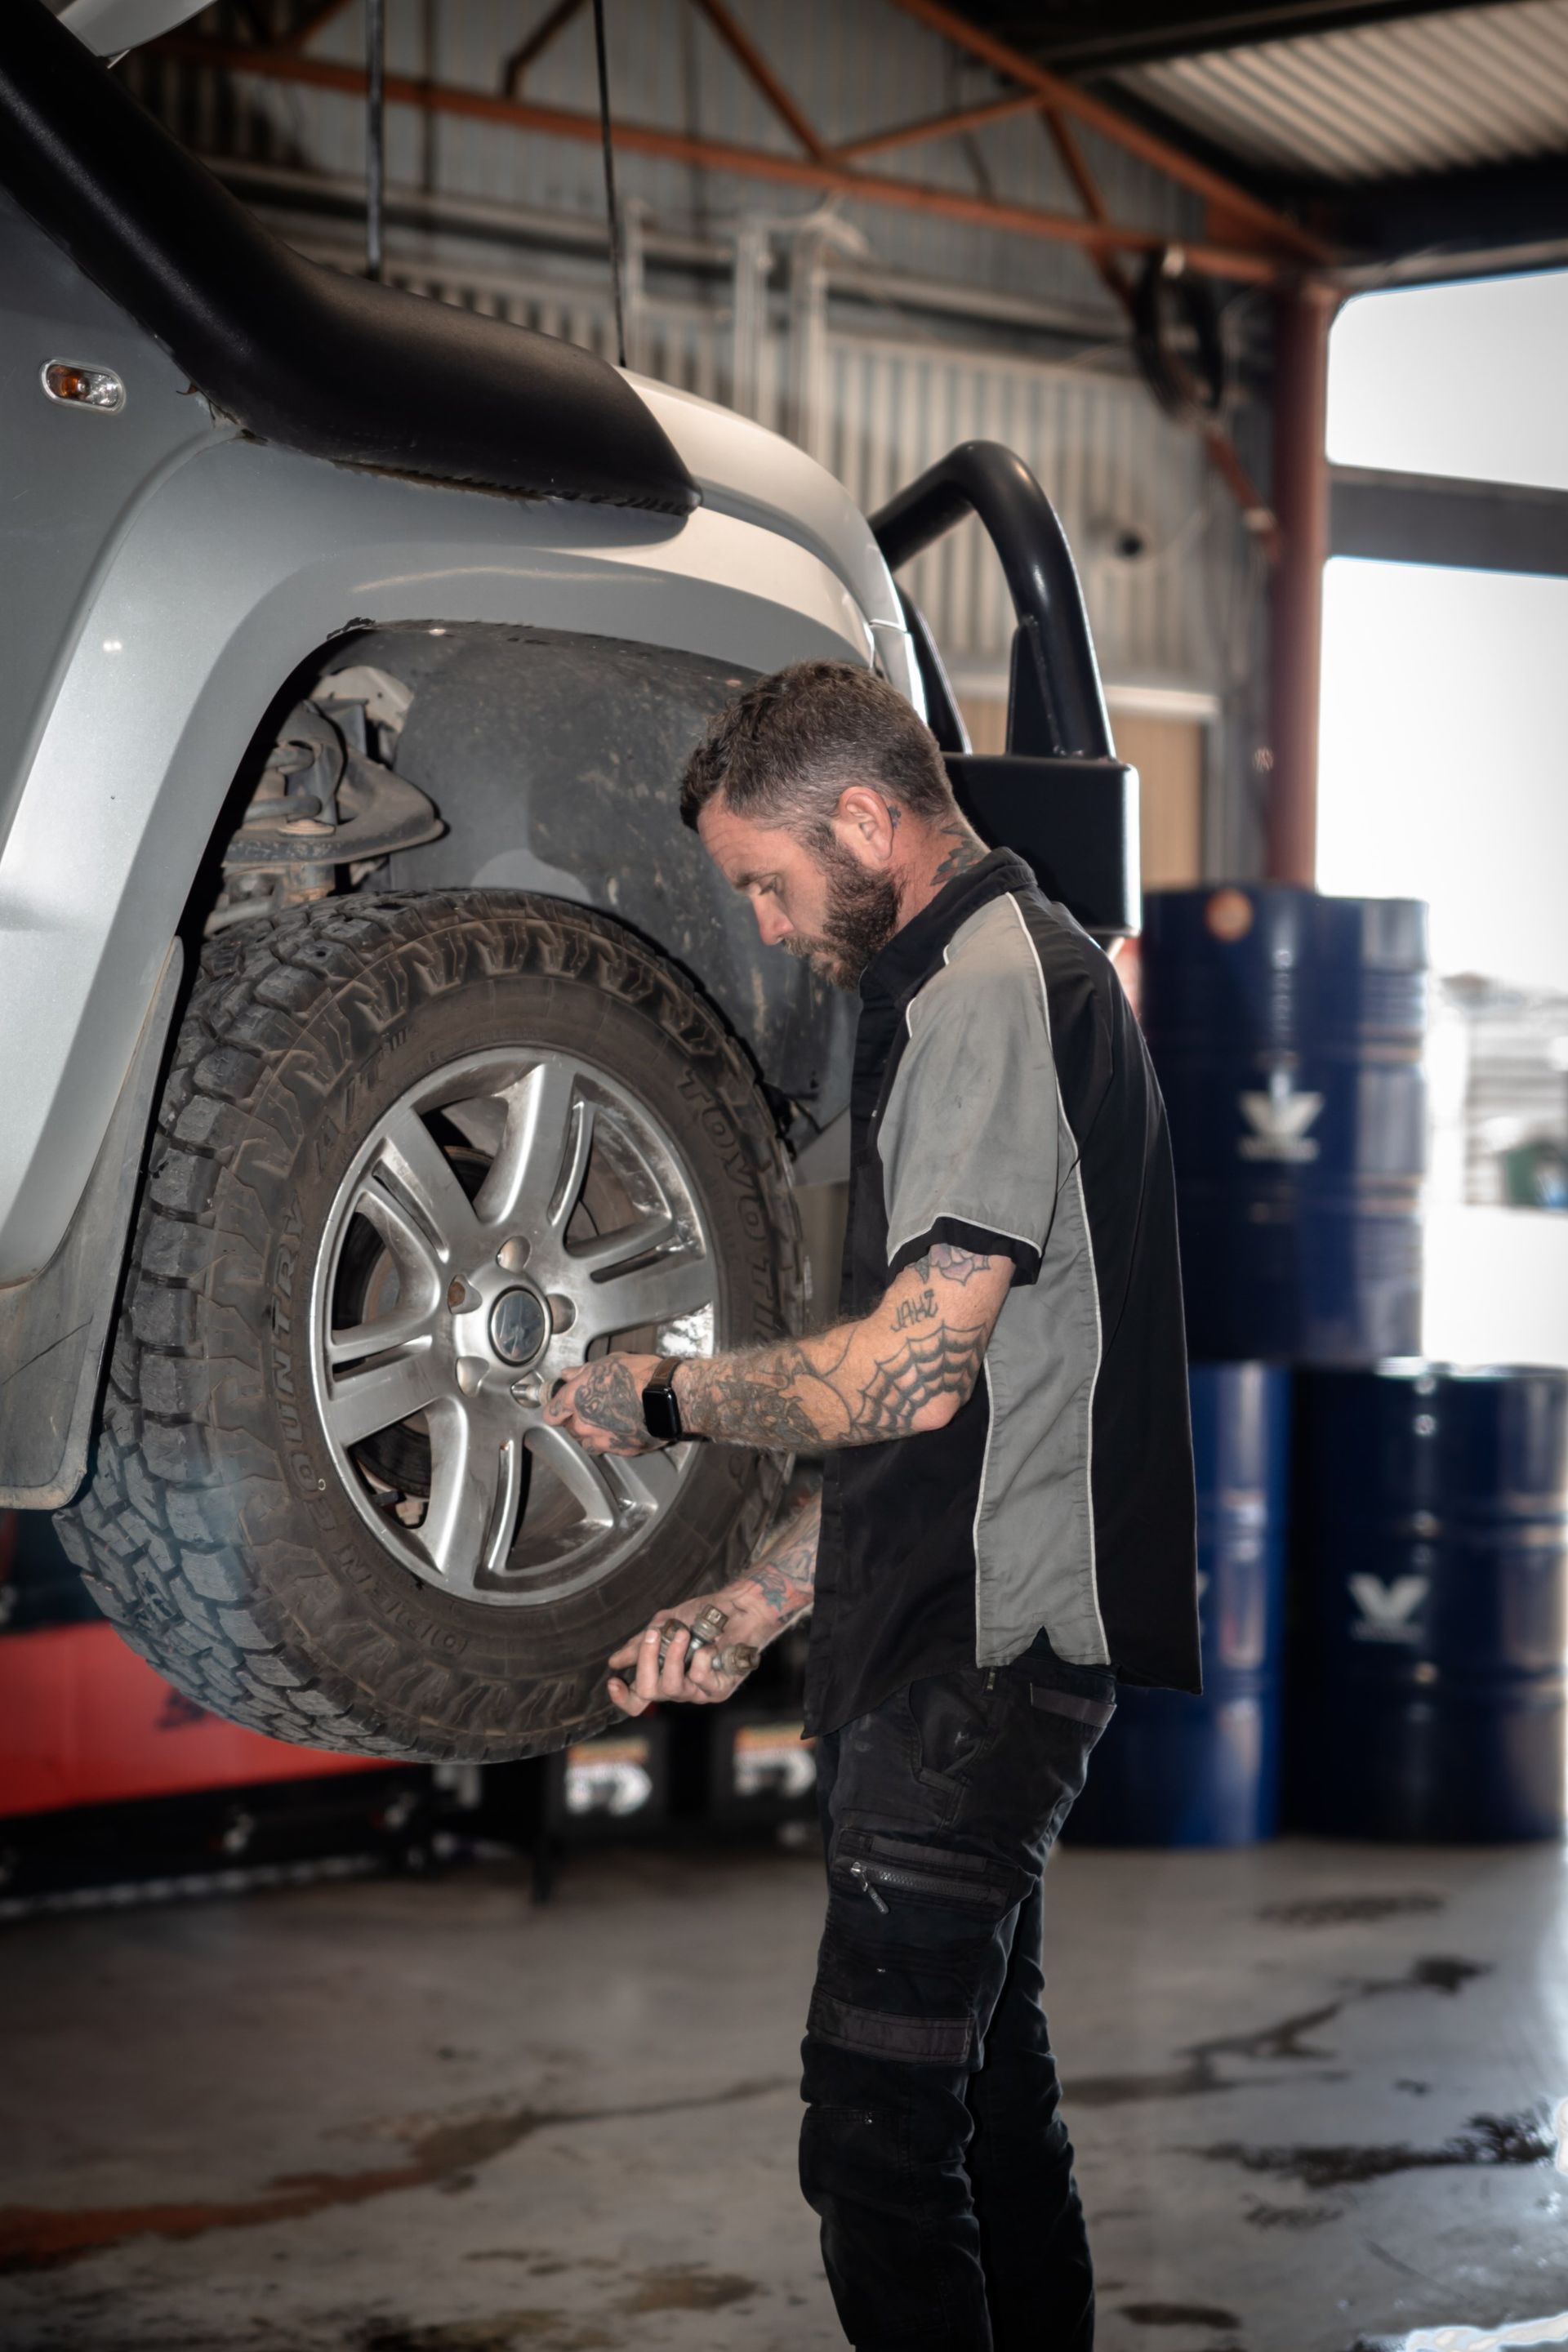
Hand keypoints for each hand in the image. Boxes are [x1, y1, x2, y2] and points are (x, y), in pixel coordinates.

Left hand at [545, 1352, 665, 1454]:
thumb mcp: (608, 1363)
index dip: (556, 1409)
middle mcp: (583, 1422)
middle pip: (569, 1428)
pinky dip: (609, 1442)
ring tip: (608, 1421)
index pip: (551, 1413)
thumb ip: (583, 1372)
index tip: (561, 1407)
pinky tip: (620, 1430)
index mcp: (575, 1398)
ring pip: (585, 1442)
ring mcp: (600, 1439)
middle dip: (576, 1420)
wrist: (668, 1397)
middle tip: (593, 1408)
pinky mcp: (618, 1450)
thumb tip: (569, 1374)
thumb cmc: (640, 1375)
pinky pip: (606, 1449)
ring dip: (591, 1434)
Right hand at [606, 1587, 764, 1714]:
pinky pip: (699, 1679)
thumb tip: (615, 1662)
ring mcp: (697, 1691)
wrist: (738, 1608)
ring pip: (672, 1688)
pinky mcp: (718, 1690)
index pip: (636, 1700)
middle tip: (654, 1635)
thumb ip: (642, 1644)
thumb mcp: (666, 1625)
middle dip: (646, 1661)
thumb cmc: (703, 1616)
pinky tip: (710, 1646)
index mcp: (662, 1675)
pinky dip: (701, 1658)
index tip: (613, 1681)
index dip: (622, 1698)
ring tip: (684, 1634)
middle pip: (647, 1692)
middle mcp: (677, 1688)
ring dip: (674, 1657)